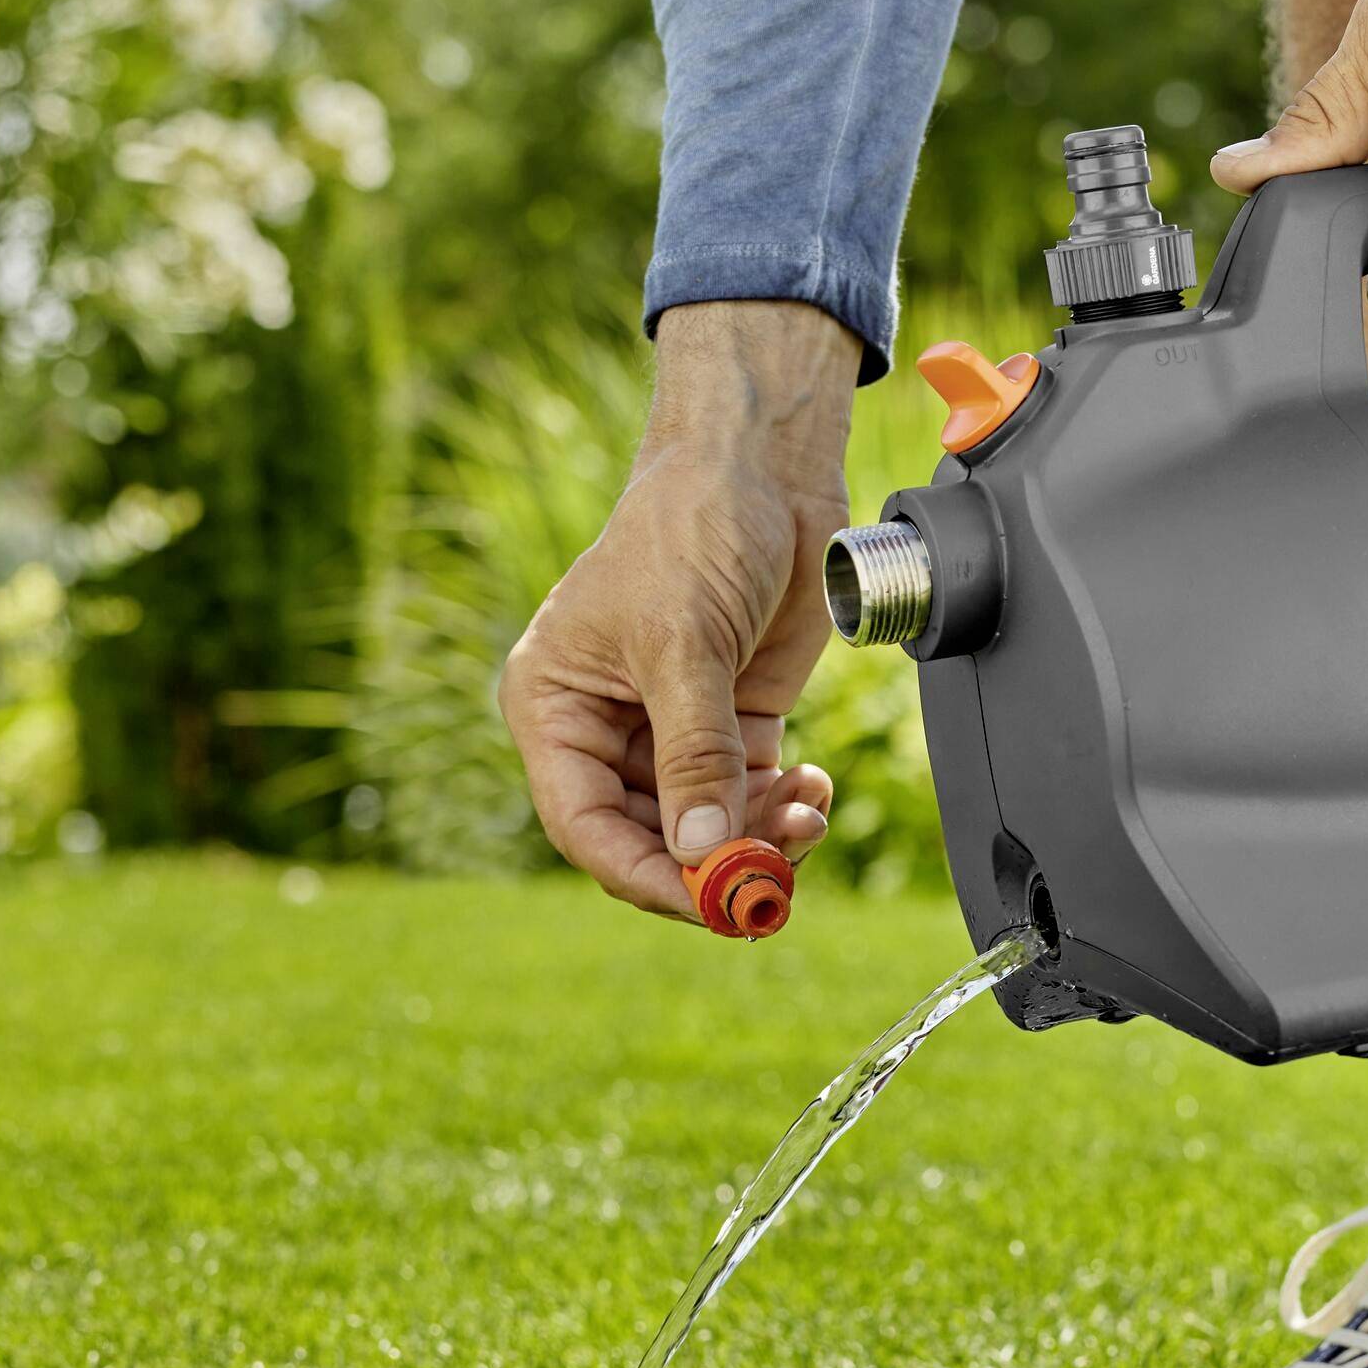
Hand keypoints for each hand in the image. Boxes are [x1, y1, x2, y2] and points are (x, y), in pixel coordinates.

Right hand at [498, 301, 846, 920]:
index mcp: (555, 710)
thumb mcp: (682, 646)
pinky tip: (812, 789)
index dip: (646, 874)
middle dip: (714, 859)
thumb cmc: (691, 529)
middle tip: (773, 874)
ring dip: (759, 836)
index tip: (708, 900)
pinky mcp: (733, 722)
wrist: (761, 468)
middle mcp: (605, 731)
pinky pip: (752, 797)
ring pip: (708, 826)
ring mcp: (672, 731)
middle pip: (650, 838)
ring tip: (805, 814)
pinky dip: (784, 808)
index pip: (585, 826)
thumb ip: (694, 755)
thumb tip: (701, 851)